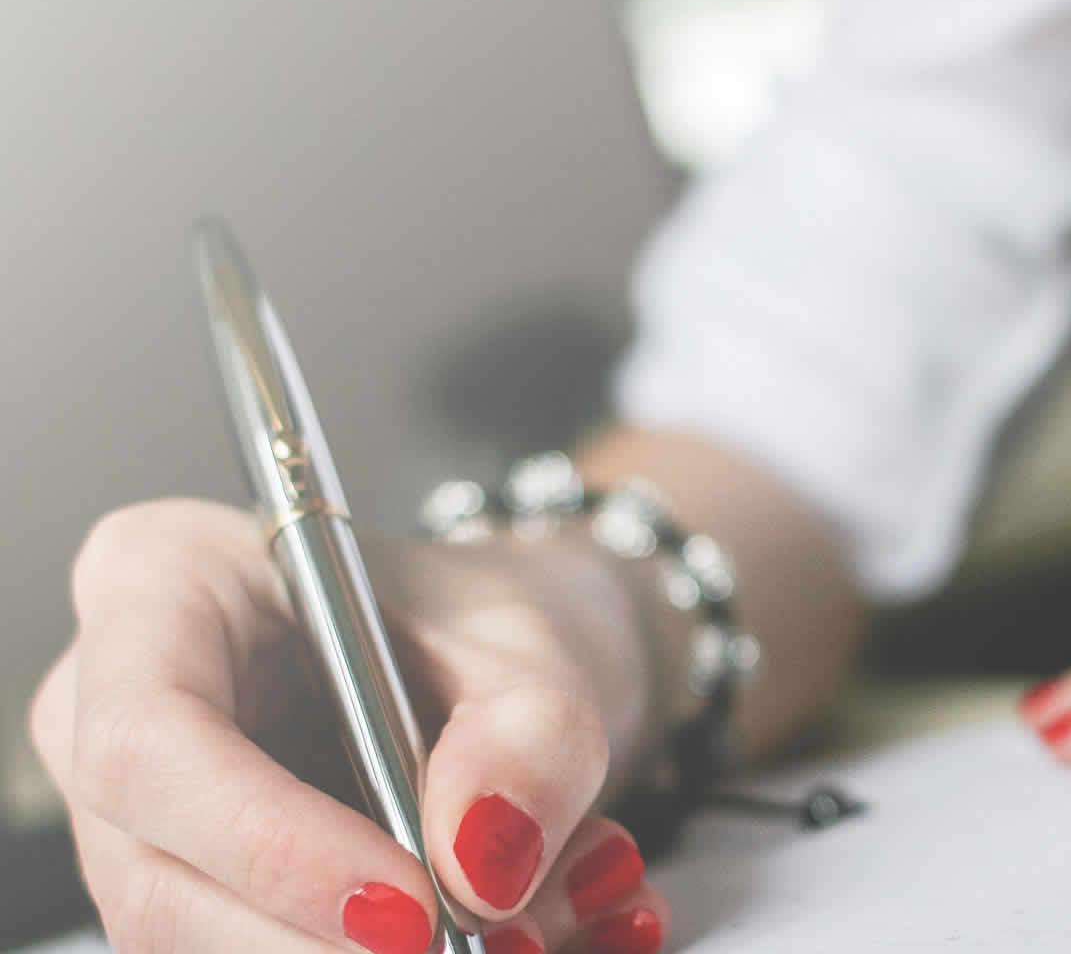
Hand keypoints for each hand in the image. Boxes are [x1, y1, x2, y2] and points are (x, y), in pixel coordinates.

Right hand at [29, 499, 671, 953]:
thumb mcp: (533, 638)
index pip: (152, 743)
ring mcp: (133, 821)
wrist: (495, 661)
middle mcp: (105, 705)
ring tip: (540, 917)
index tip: (414, 908)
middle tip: (497, 945)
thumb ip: (526, 737)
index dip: (276, 847)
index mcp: (161, 579)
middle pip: (159, 885)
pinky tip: (519, 927)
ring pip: (204, 950)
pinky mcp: (184, 895)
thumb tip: (482, 863)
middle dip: (331, 949)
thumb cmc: (476, 617)